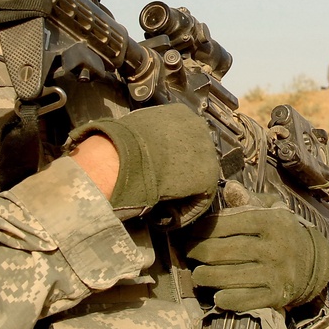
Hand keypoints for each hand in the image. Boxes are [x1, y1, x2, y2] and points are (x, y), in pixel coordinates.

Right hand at [68, 104, 219, 222]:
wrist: (123, 157)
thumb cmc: (120, 143)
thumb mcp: (138, 126)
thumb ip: (151, 132)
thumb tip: (144, 143)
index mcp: (181, 113)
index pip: (186, 135)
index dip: (176, 155)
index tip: (164, 168)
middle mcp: (199, 127)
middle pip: (196, 154)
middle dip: (183, 171)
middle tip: (166, 186)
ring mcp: (206, 151)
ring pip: (199, 176)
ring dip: (184, 191)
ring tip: (166, 203)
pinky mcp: (208, 175)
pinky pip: (200, 198)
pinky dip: (186, 209)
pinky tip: (170, 215)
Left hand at [185, 191, 328, 311]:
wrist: (314, 262)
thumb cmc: (282, 231)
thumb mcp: (273, 209)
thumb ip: (249, 198)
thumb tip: (229, 187)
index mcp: (272, 222)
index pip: (230, 223)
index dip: (205, 228)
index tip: (192, 232)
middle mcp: (275, 248)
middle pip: (225, 252)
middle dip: (199, 252)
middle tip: (189, 252)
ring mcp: (276, 273)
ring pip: (230, 277)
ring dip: (206, 277)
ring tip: (197, 274)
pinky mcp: (276, 295)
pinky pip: (245, 300)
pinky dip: (227, 299)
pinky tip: (216, 296)